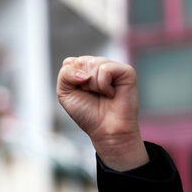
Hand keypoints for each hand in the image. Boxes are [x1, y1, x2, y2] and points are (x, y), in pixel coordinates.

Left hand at [57, 56, 148, 170]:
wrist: (105, 130)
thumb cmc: (87, 113)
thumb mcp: (65, 93)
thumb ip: (65, 74)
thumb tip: (84, 71)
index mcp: (84, 69)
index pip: (69, 62)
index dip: (70, 80)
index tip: (79, 93)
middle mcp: (99, 65)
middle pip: (80, 61)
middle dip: (81, 83)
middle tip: (92, 94)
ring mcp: (113, 67)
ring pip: (92, 63)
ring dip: (92, 85)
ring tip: (102, 94)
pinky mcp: (126, 71)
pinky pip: (105, 69)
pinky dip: (103, 85)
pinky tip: (111, 93)